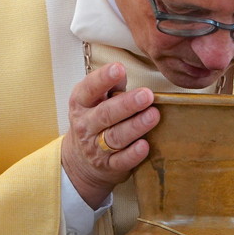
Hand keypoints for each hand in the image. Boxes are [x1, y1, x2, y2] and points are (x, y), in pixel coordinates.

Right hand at [61, 63, 160, 208]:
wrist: (80, 162)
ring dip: (135, 126)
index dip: (103, 79)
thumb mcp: (95, 101)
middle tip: (146, 95)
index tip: (118, 68)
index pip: (89, 89)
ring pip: (116, 137)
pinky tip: (145, 145)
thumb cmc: (93, 122)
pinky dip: (133, 154)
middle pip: (106, 114)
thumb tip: (123, 70)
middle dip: (126, 104)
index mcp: (81, 104)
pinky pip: (121, 161)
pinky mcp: (108, 166)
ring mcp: (96, 148)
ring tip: (153, 115)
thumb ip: (110, 86)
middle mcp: (86, 125)